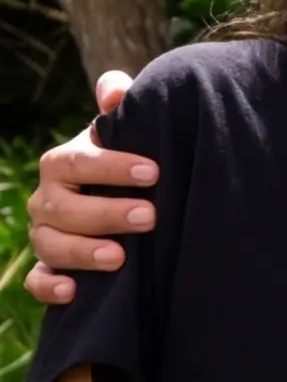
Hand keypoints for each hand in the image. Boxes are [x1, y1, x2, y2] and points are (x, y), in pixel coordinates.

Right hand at [24, 70, 146, 305]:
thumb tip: (115, 89)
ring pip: (50, 244)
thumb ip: (121, 108)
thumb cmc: (128, 164)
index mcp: (65, 163)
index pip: (78, 162)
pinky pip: (37, 281)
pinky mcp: (50, 269)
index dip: (112, 166)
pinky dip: (50, 287)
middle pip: (64, 207)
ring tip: (121, 257)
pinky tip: (74, 292)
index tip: (153, 172)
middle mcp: (48, 198)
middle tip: (150, 216)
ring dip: (83, 252)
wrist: (124, 201)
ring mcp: (46, 234)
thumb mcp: (128, 135)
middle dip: (107, 213)